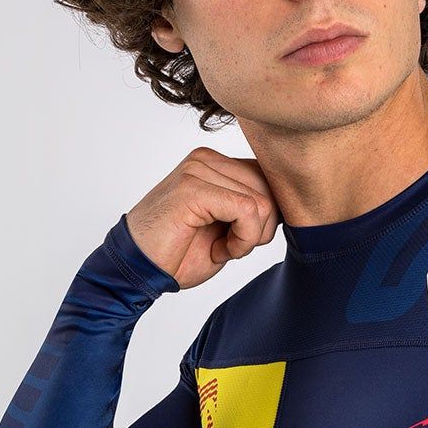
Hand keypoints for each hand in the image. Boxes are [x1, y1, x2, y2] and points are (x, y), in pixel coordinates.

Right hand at [124, 146, 280, 289]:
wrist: (139, 269)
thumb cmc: (178, 253)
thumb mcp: (227, 227)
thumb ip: (252, 207)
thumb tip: (288, 202)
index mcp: (214, 163)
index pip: (268, 179)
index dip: (264, 219)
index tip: (237, 239)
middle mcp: (206, 158)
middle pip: (269, 190)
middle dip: (259, 230)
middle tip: (229, 247)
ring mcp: (198, 169)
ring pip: (262, 202)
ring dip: (248, 239)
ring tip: (220, 248)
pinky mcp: (193, 187)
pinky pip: (247, 209)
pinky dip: (242, 240)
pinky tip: (220, 251)